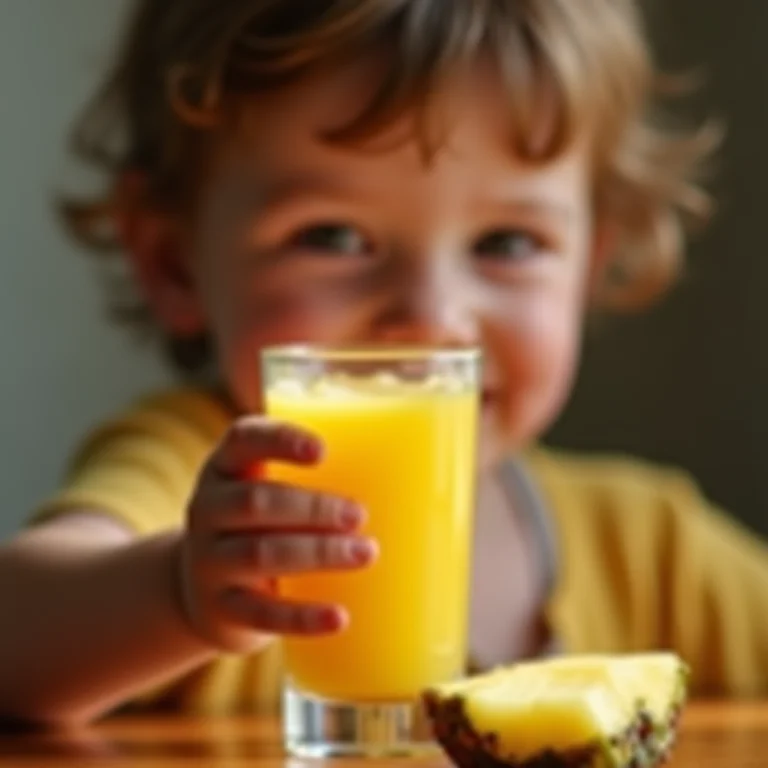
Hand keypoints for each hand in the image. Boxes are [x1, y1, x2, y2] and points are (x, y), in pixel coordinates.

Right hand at [177, 416, 376, 652]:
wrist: (204, 593)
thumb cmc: (261, 527)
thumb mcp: (270, 493)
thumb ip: (315, 480)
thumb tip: (423, 476)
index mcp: (226, 468)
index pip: (243, 439)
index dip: (280, 440)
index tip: (323, 450)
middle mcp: (207, 509)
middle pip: (255, 501)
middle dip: (313, 507)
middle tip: (359, 515)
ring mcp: (208, 562)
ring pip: (260, 554)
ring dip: (318, 553)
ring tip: (366, 553)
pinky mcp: (220, 610)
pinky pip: (263, 614)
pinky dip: (304, 617)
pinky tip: (340, 618)